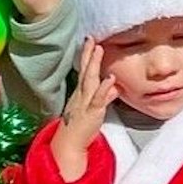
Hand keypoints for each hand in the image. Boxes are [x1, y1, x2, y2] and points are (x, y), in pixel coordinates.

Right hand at [52, 39, 118, 182]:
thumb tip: (114, 86)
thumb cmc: (81, 127)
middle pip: (85, 71)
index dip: (87, 56)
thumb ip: (103, 96)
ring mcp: (85, 103)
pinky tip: (111, 78)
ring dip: (94, 65)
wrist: (69, 145)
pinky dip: (104, 88)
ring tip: (99, 49)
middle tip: (91, 38)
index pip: (84, 71)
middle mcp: (81, 95)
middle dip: (88, 54)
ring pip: (90, 81)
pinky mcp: (92, 112)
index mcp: (80, 93)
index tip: (90, 41)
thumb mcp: (92, 108)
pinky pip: (98, 99)